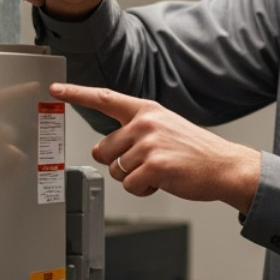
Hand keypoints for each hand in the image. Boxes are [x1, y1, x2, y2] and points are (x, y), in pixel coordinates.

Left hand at [50, 82, 261, 212]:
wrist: (224, 166)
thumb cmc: (195, 151)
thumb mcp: (165, 127)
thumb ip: (135, 131)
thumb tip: (103, 149)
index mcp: (147, 110)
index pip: (104, 98)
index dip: (77, 94)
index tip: (56, 89)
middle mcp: (145, 123)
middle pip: (103, 149)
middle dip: (118, 162)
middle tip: (146, 162)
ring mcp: (149, 144)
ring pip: (116, 170)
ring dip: (135, 178)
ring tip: (160, 170)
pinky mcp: (153, 166)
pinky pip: (129, 186)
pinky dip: (144, 190)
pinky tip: (163, 181)